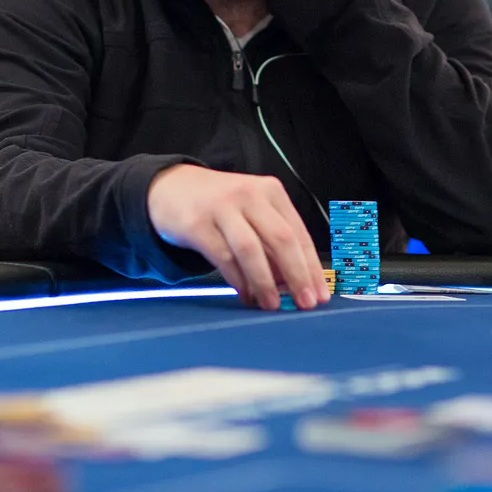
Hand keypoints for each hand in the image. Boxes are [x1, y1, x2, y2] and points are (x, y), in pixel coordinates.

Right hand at [147, 164, 329, 310]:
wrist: (170, 187)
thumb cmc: (220, 205)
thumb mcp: (251, 212)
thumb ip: (272, 242)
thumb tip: (295, 283)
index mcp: (270, 191)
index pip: (299, 233)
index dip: (312, 267)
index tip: (320, 294)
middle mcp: (249, 195)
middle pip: (281, 239)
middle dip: (297, 275)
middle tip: (305, 303)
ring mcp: (222, 207)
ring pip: (251, 250)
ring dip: (265, 282)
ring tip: (271, 304)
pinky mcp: (197, 223)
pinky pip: (224, 257)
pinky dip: (238, 280)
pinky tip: (245, 294)